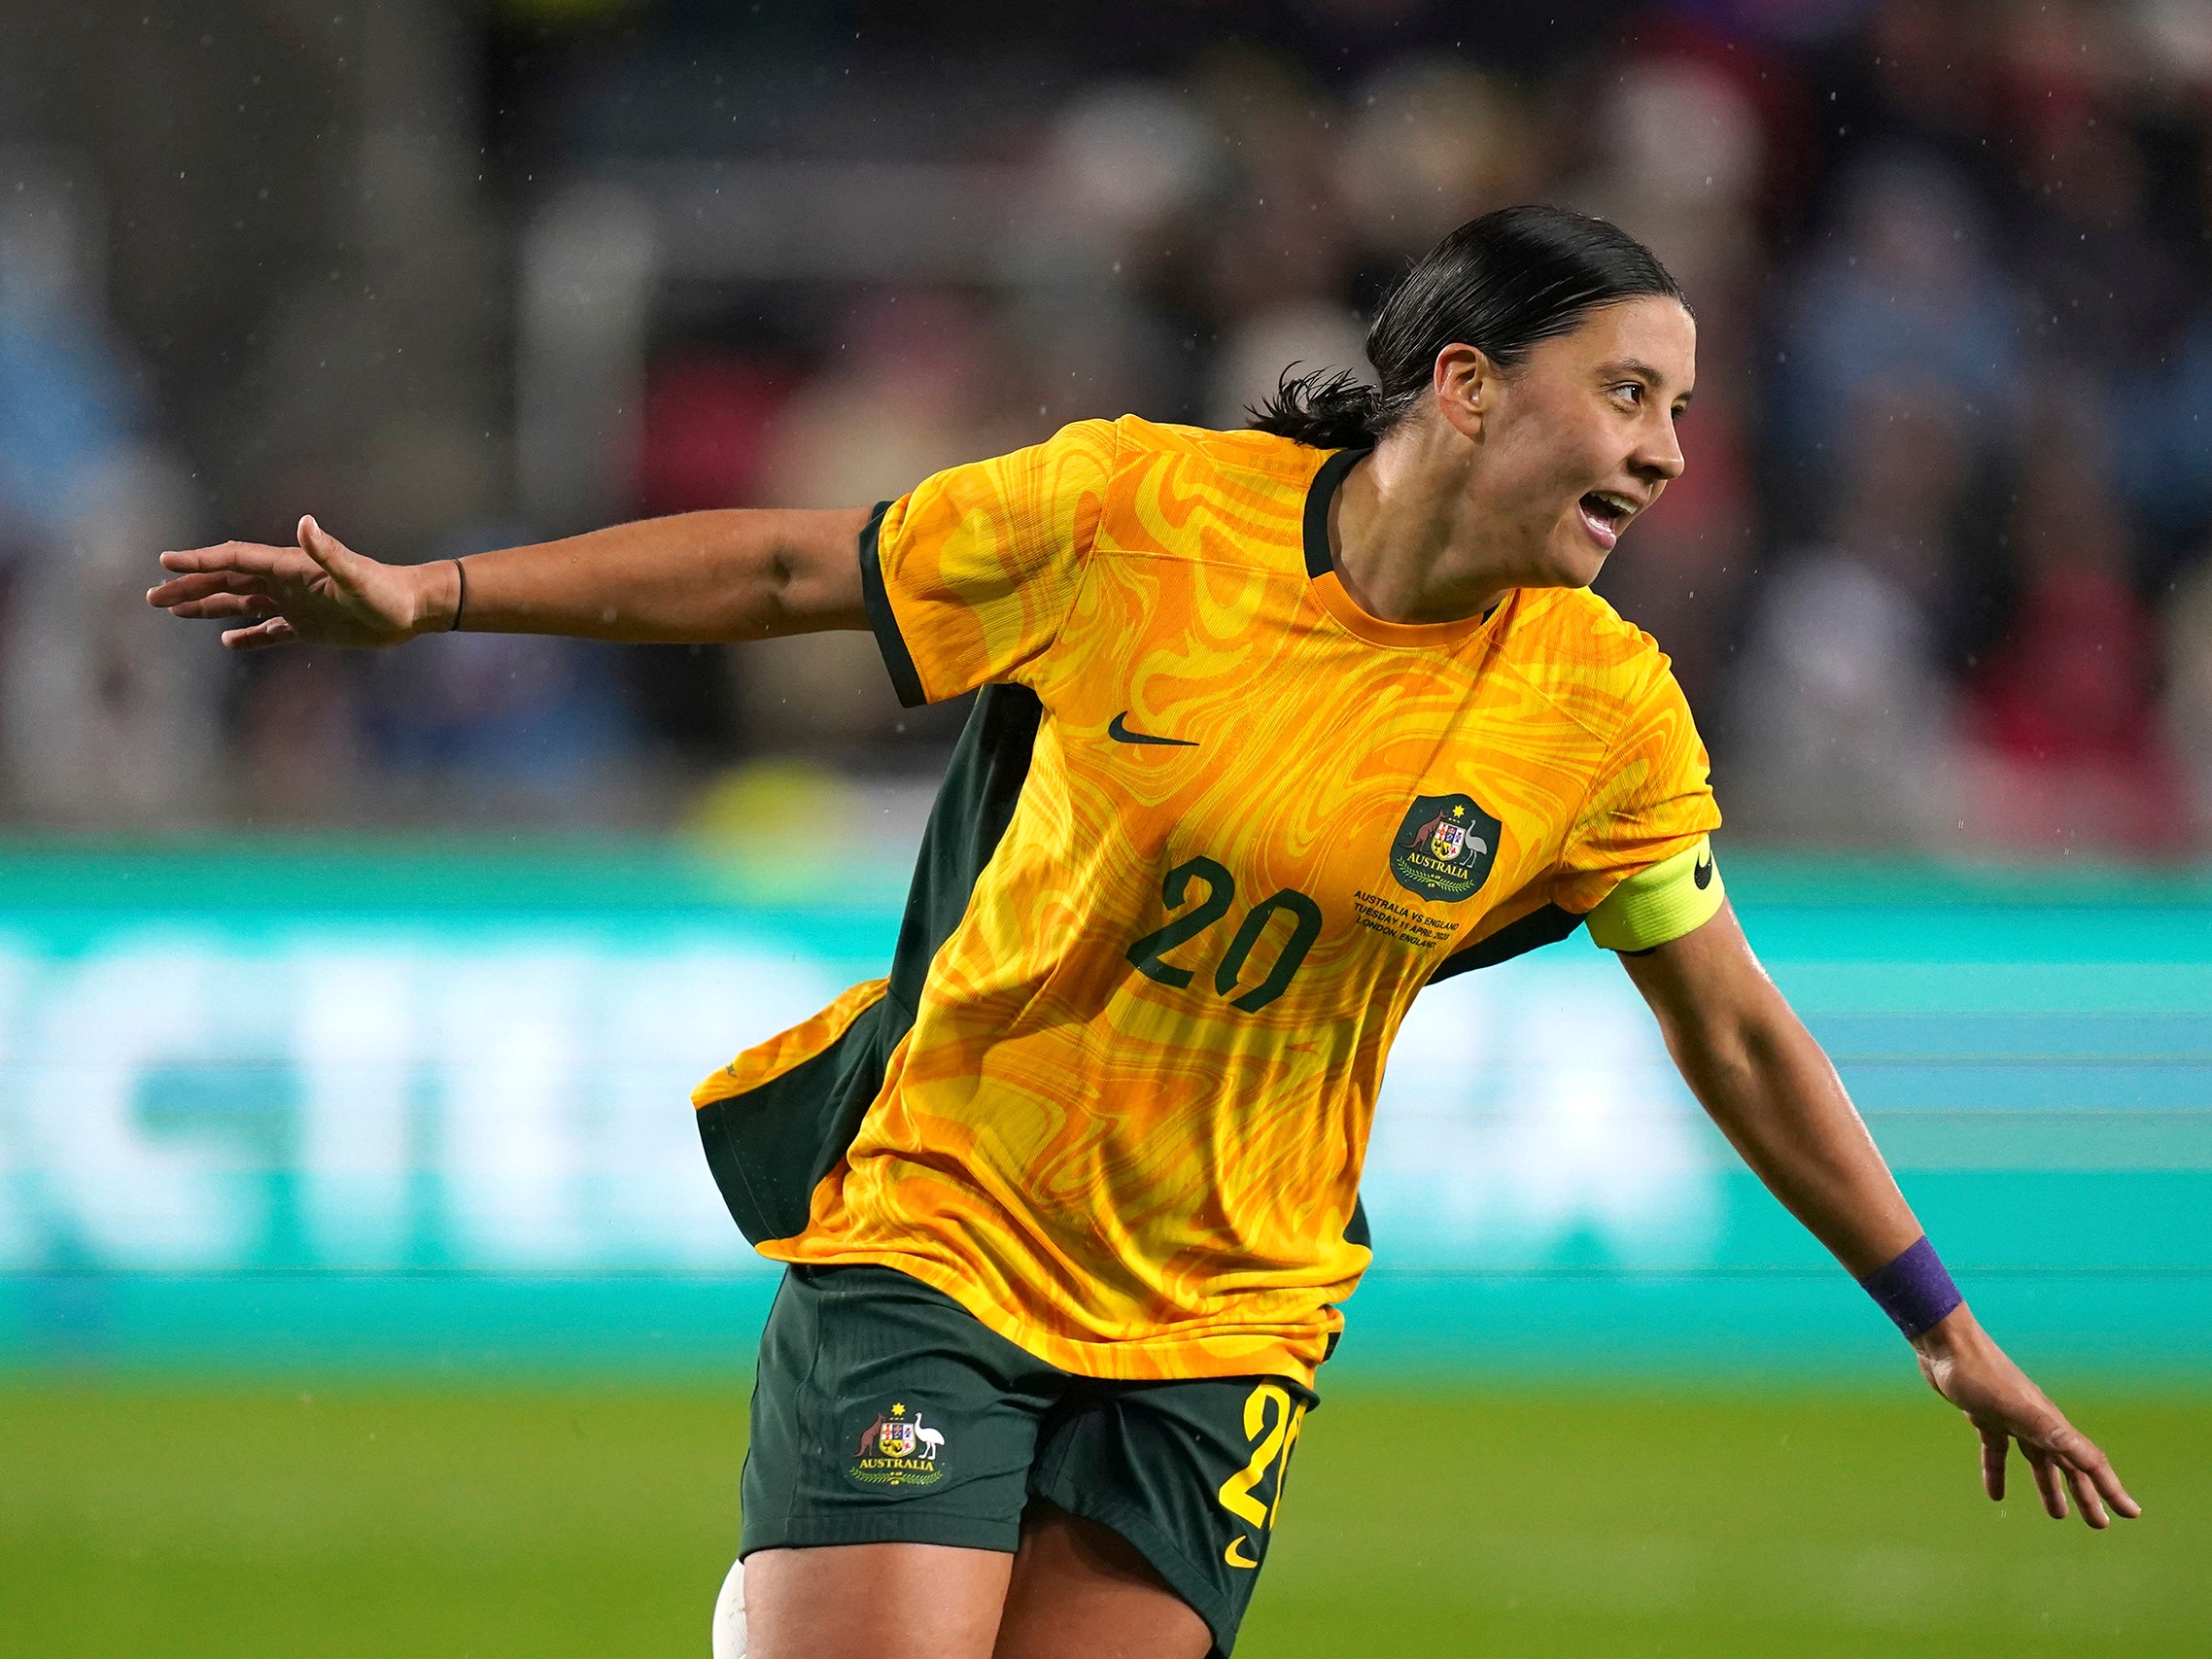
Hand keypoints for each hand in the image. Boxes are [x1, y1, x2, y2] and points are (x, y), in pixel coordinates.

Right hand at [148, 515, 454, 649]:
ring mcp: (295, 604)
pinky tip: (227, 641)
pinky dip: (248, 636)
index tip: (166, 561)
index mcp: (290, 567)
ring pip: (240, 603)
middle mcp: (286, 583)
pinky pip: (269, 632)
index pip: (235, 559)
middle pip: (227, 581)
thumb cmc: (387, 591)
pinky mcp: (308, 627)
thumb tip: (305, 523)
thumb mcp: (356, 574)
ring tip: (172, 610)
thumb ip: (329, 552)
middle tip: (152, 595)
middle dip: (189, 587)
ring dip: (207, 607)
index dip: (200, 561)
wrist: (413, 610)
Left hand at [1914, 1308, 2139, 1527]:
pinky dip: (1998, 1473)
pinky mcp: (1985, 1415)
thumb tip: (2083, 1454)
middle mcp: (2036, 1421)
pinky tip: (1995, 1495)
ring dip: (2049, 1487)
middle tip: (2098, 1524)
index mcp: (2050, 1423)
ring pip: (2037, 1460)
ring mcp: (2010, 1417)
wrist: (1944, 1343)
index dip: (2111, 1489)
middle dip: (2085, 1495)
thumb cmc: (1978, 1373)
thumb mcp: (2014, 1406)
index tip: (2130, 1514)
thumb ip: (2047, 1429)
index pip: (2089, 1462)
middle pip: (2067, 1465)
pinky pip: (1997, 1451)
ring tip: (2058, 1515)